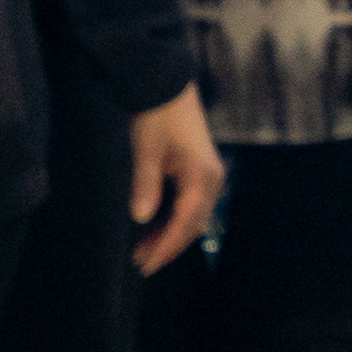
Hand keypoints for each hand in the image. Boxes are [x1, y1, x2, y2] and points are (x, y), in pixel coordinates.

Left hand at [128, 87, 225, 274]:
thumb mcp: (146, 153)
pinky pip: (190, 204)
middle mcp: (211, 178)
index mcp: (201, 175)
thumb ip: (145, 186)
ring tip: (142, 249)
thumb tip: (141, 219)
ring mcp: (208, 174)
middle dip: (167, 246)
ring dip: (169, 234)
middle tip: (140, 264)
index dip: (164, 246)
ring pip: (193, 216)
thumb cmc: (156, 118)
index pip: (184, 222)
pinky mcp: (200, 170)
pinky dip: (173, 219)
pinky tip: (152, 228)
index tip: (144, 264)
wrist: (167, 87)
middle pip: (193, 224)